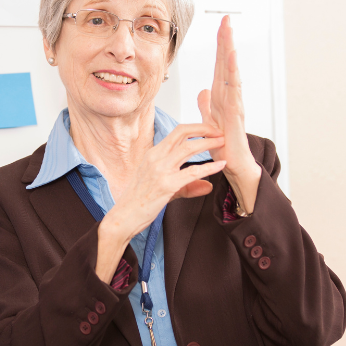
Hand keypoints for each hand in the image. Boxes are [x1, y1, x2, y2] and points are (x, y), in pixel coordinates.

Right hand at [95, 123, 225, 280]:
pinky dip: (209, 167)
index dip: (196, 128)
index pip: (177, 132)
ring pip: (188, 148)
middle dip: (205, 129)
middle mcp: (156, 157)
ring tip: (222, 143)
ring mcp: (160, 170)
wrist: (123, 217)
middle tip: (220, 132)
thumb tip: (208, 185)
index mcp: (153, 154)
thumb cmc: (139, 202)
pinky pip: (192, 172)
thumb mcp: (164, 188)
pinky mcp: (166, 185)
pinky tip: (221, 166)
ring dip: (208, 143)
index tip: (211, 131)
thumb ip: (188, 186)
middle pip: (182, 133)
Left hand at [198, 16, 260, 211]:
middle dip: (226, 41)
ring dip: (229, 52)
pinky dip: (232, 74)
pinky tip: (230, 59)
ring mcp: (234, 104)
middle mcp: (230, 96)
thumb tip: (204, 90)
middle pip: (226, 63)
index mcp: (222, 95)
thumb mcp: (210, 120)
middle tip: (226, 18)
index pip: (219, 65)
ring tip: (229, 33)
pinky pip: (233, 90)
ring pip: (231, 73)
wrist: (234, 165)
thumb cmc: (224, 144)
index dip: (219, 46)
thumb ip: (207, 104)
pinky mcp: (234, 114)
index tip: (220, 25)